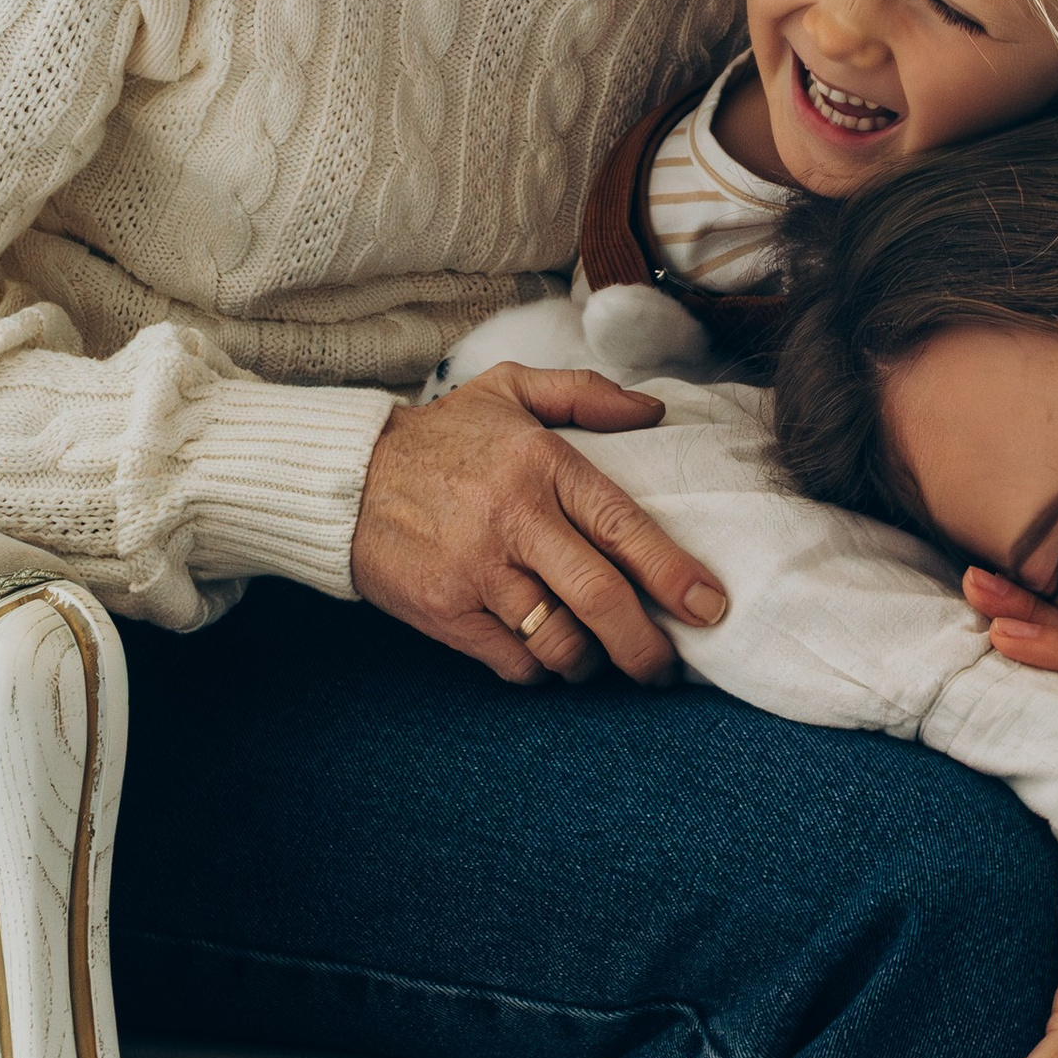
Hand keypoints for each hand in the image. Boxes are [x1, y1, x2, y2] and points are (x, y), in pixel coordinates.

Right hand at [349, 363, 726, 685]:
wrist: (347, 479)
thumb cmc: (443, 436)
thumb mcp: (511, 388)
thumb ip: (586, 395)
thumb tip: (656, 411)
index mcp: (541, 464)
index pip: (622, 525)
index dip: (673, 573)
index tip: (710, 606)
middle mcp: (515, 520)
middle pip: (599, 599)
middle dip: (644, 645)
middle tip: (665, 666)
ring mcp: (478, 573)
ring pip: (559, 643)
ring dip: (590, 662)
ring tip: (598, 655)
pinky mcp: (447, 614)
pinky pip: (513, 663)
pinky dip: (539, 670)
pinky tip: (545, 654)